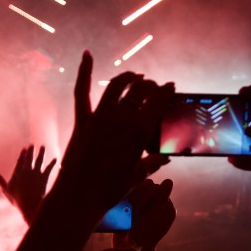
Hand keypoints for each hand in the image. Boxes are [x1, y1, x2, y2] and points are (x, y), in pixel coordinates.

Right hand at [0, 145, 56, 222]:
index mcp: (18, 173)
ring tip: (43, 147)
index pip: (20, 161)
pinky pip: (49, 168)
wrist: (30, 204)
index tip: (25, 148)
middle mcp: (27, 171)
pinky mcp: (44, 177)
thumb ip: (1, 181)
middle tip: (33, 144)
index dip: (22, 154)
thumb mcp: (6, 191)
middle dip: (31, 151)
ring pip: (39, 160)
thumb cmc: (17, 200)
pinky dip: (52, 163)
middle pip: (29, 158)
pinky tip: (56, 159)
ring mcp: (36, 173)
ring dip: (41, 153)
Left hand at [51, 51, 174, 214]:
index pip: (158, 103)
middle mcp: (120, 120)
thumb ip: (153, 163)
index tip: (171, 87)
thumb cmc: (111, 190)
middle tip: (154, 88)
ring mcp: (100, 118)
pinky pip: (82, 90)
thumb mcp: (137, 176)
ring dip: (129, 77)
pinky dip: (84, 71)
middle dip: (151, 86)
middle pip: (140, 91)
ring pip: (117, 85)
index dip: (166, 92)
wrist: (79, 196)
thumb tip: (166, 158)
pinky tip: (87, 54)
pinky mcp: (82, 120)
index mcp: (138, 133)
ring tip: (135, 77)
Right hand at [112, 178, 175, 250]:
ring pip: (139, 188)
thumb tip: (169, 180)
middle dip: (140, 198)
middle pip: (149, 187)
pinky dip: (127, 199)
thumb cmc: (143, 234)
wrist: (128, 249)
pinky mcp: (133, 208)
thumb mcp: (154, 216)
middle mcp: (159, 206)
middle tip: (134, 211)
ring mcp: (146, 206)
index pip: (159, 189)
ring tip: (129, 210)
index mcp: (168, 209)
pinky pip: (131, 194)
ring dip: (133, 198)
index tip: (141, 209)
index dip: (148, 196)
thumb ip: (162, 198)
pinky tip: (124, 208)